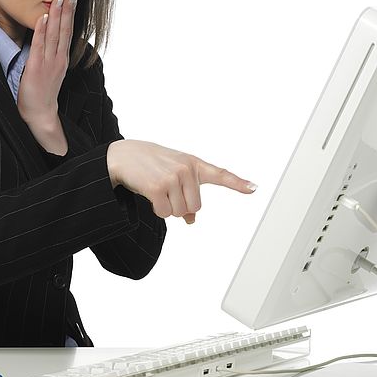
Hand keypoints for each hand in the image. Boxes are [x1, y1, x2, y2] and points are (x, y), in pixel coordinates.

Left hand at [17, 0, 76, 123]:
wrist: (41, 113)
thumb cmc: (42, 93)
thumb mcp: (50, 72)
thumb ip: (50, 56)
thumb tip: (46, 41)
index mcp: (62, 59)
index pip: (67, 33)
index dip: (70, 16)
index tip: (72, 0)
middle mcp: (59, 59)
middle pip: (64, 31)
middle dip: (67, 11)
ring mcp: (49, 63)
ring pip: (54, 35)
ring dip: (57, 16)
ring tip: (59, 0)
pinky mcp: (37, 67)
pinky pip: (40, 46)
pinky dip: (42, 31)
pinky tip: (44, 18)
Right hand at [107, 140, 256, 223]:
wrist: (122, 155)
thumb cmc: (150, 165)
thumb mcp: (172, 174)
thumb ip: (187, 193)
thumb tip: (191, 220)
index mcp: (194, 164)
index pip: (220, 174)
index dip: (238, 183)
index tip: (254, 188)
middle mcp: (187, 169)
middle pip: (195, 207)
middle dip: (180, 205)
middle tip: (166, 191)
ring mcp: (173, 177)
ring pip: (179, 212)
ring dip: (166, 207)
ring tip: (156, 189)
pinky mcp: (158, 187)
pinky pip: (164, 213)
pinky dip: (156, 209)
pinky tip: (149, 192)